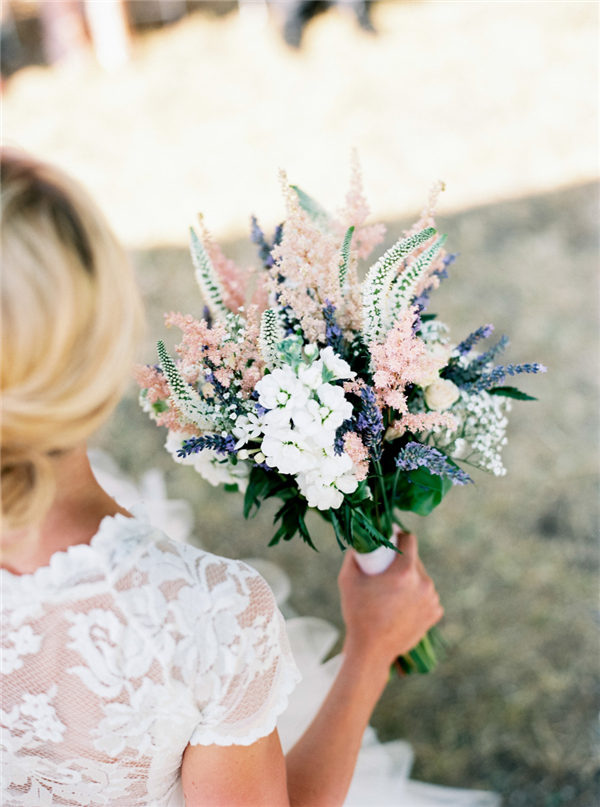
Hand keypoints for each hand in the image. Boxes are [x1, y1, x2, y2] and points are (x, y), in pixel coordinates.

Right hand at [338, 528, 442, 668]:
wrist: (372, 650)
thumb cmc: (357, 613)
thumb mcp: (348, 578)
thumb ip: (354, 554)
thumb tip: (360, 539)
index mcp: (404, 572)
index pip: (409, 540)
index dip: (398, 535)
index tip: (390, 538)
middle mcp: (423, 584)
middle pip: (415, 559)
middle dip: (402, 560)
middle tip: (386, 570)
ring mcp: (432, 599)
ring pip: (421, 577)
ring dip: (410, 579)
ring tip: (393, 591)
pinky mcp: (435, 613)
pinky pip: (427, 594)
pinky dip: (417, 595)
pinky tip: (402, 604)